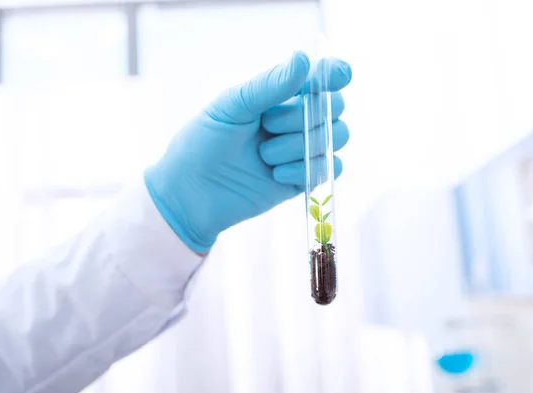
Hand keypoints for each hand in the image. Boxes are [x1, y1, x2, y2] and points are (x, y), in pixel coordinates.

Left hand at [144, 51, 351, 252]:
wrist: (191, 194)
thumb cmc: (203, 142)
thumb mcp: (232, 106)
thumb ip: (269, 85)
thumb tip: (303, 59)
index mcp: (279, 95)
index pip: (320, 77)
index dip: (336, 73)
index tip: (341, 76)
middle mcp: (295, 119)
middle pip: (334, 108)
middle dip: (304, 117)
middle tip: (268, 126)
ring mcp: (300, 149)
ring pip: (333, 138)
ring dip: (299, 147)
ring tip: (264, 156)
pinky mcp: (302, 178)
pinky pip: (328, 169)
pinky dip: (305, 170)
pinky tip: (275, 175)